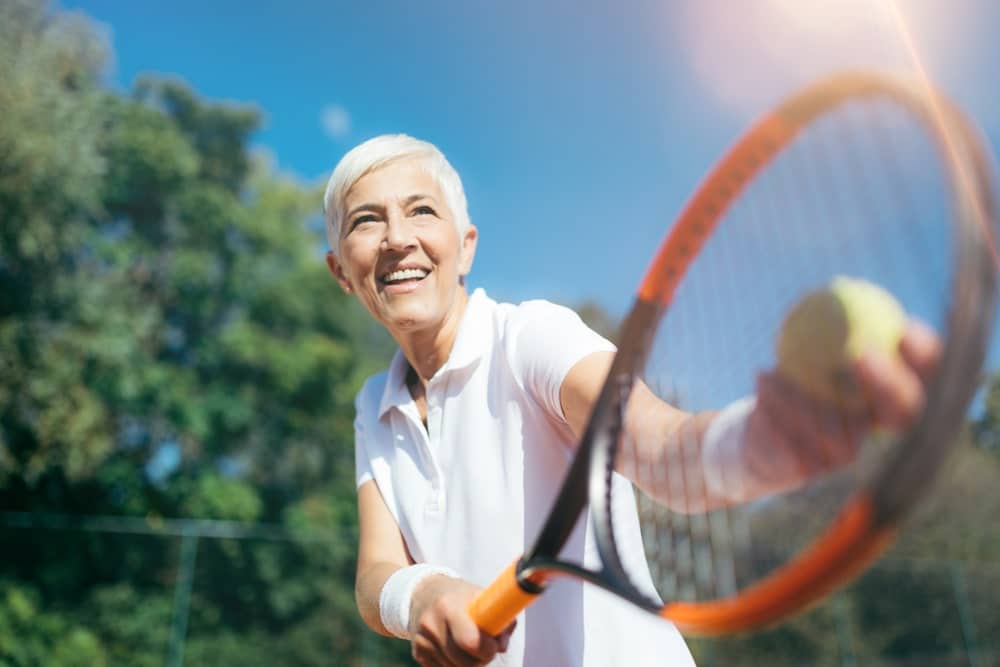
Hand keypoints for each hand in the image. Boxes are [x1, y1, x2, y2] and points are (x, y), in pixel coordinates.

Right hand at [408, 575, 515, 665]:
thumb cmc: (461, 597)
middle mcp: (431, 624)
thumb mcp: (481, 597)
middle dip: (480, 660)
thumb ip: (500, 619)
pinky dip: (453, 664)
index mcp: (449, 606)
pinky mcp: (417, 652)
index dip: (487, 649)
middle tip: (485, 649)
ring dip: (468, 664)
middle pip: (464, 662)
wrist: (425, 593)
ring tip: (469, 645)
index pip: (470, 641)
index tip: (494, 645)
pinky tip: (454, 648)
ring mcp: (422, 640)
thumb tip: (502, 646)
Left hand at [744, 321, 940, 490]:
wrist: (756, 428)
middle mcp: (876, 433)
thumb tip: (843, 286)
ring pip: (835, 431)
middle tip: (863, 354)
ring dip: (806, 396)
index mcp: (885, 401)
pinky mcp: (808, 470)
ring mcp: (845, 455)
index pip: (926, 381)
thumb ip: (834, 327)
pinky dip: (774, 404)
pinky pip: (793, 438)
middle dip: (890, 384)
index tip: (905, 329)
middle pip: (903, 414)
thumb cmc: (791, 378)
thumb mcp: (810, 349)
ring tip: (782, 367)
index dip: (925, 360)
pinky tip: (761, 375)